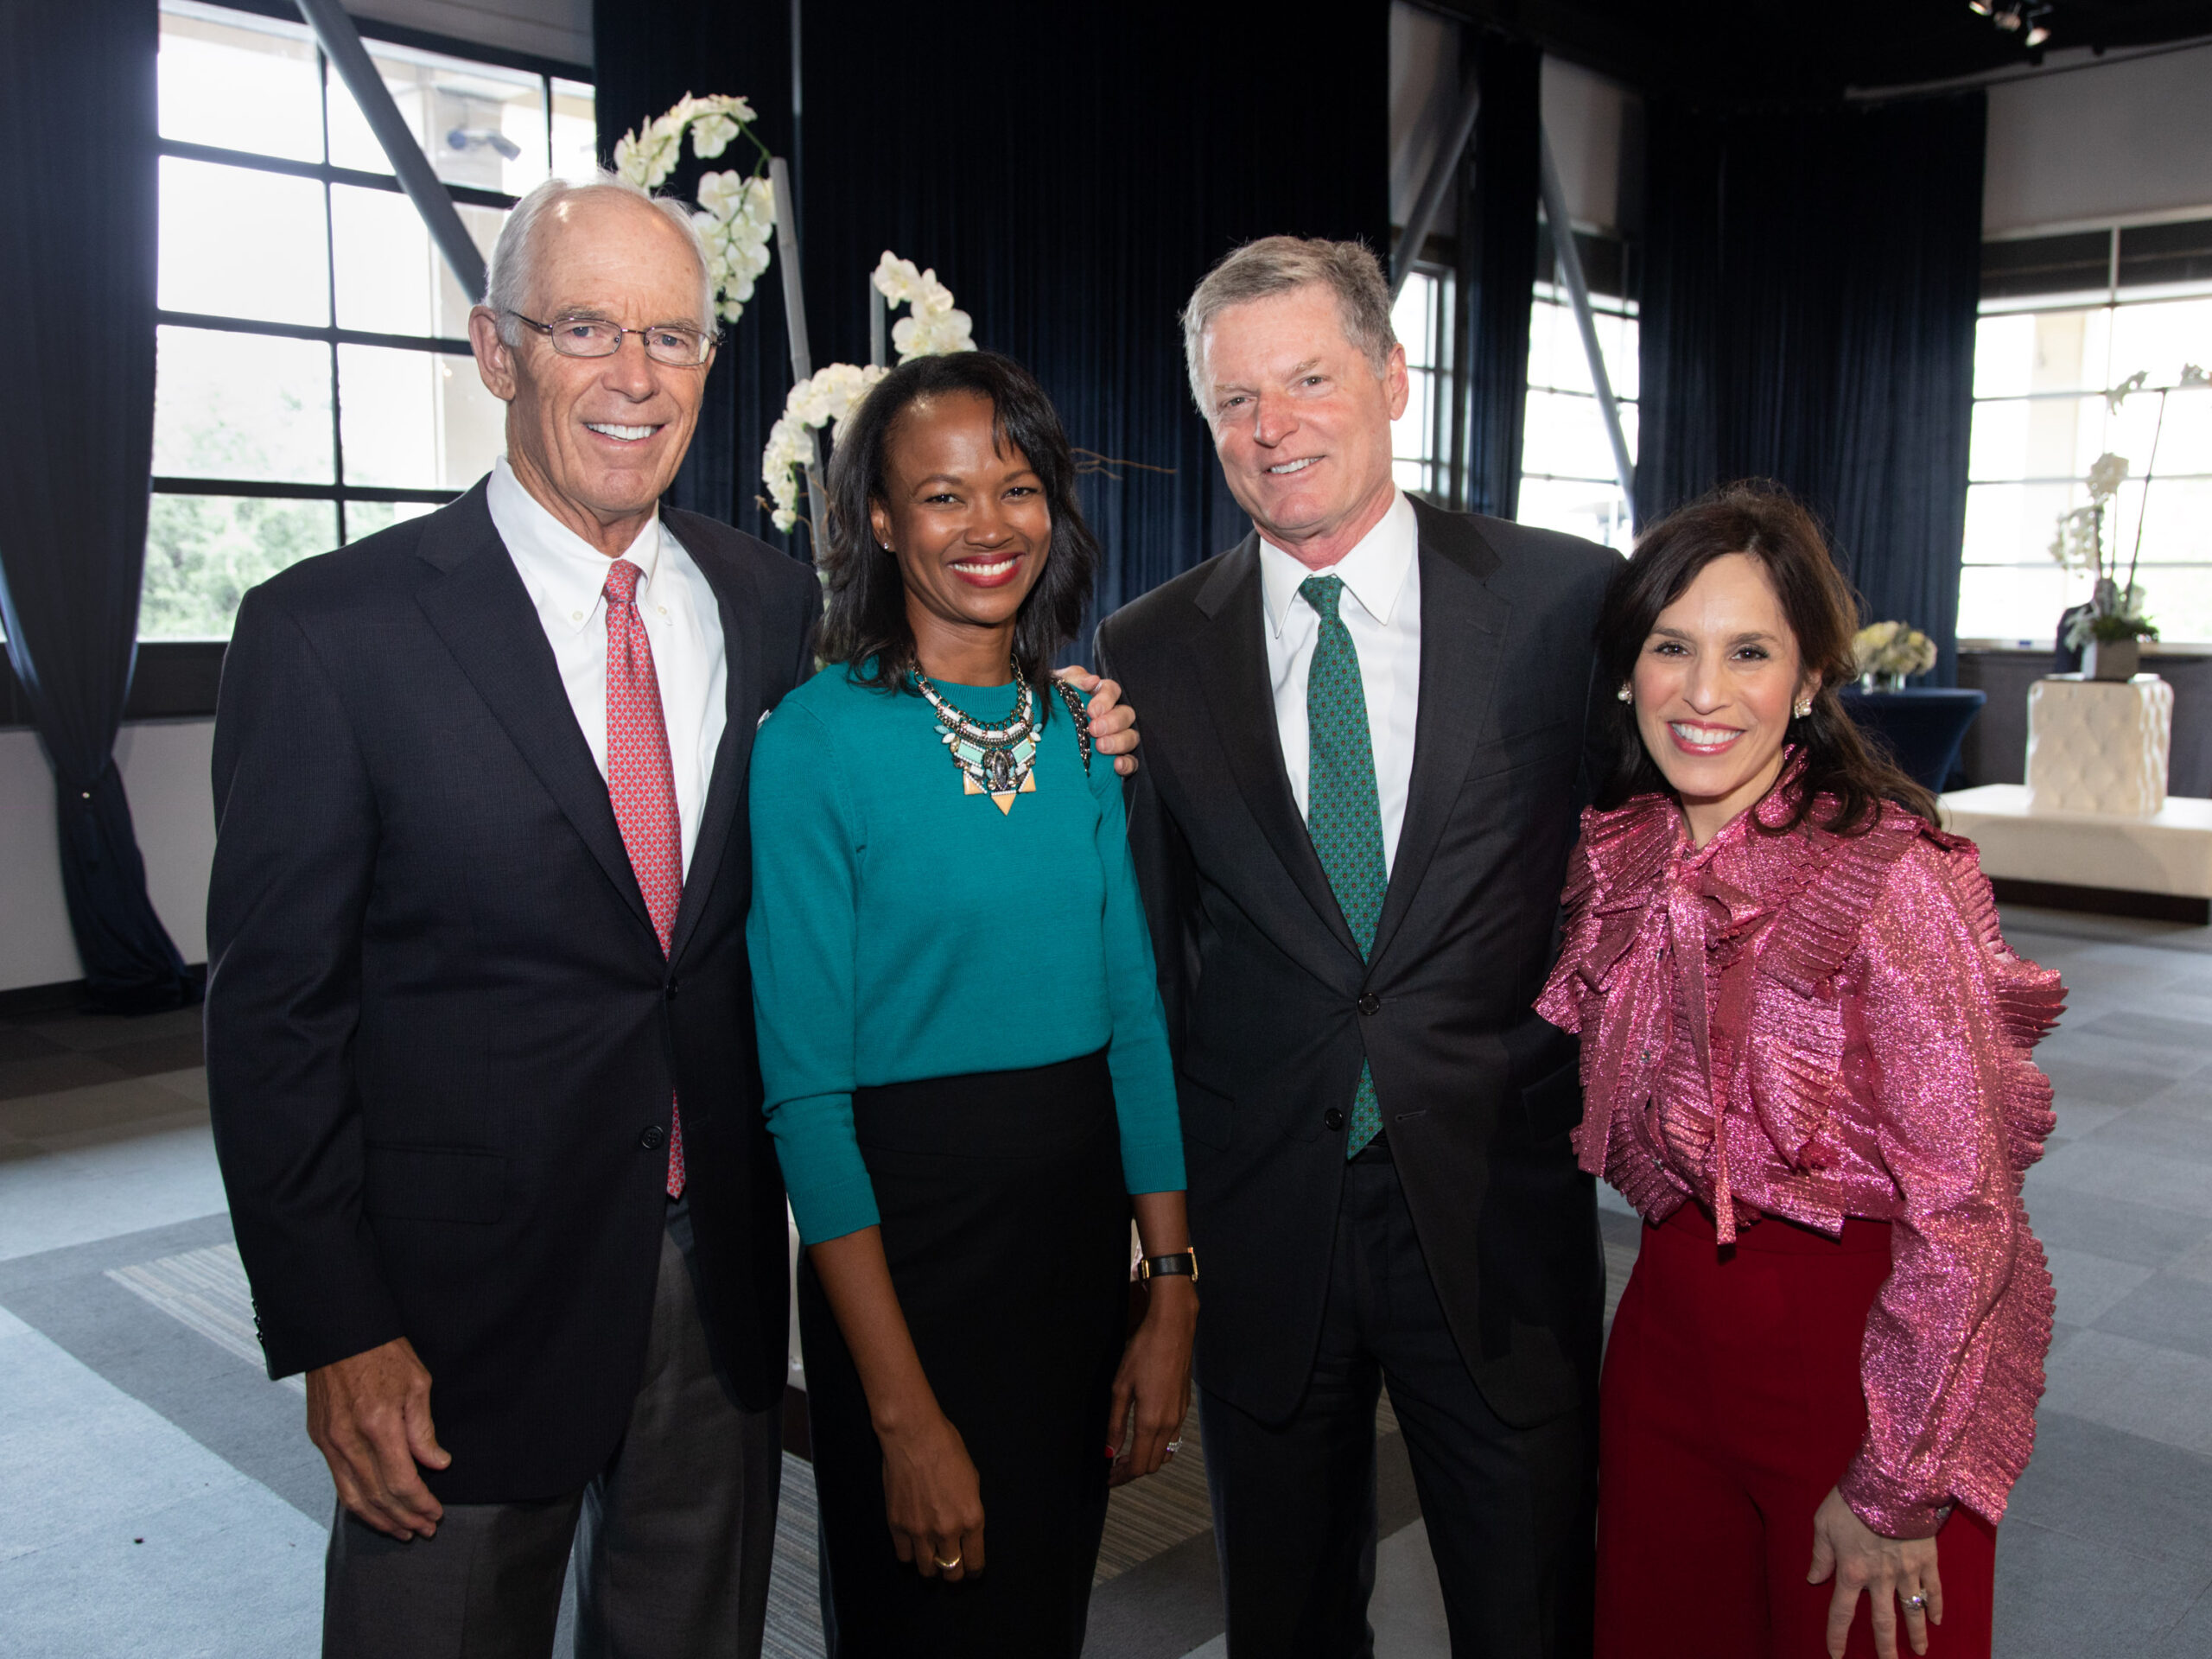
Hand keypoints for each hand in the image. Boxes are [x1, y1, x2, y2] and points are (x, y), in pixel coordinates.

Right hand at [305, 1336, 450, 1539]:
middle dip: (404, 1518)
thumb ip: (423, 1430)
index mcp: (378, 1425)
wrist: (338, 1332)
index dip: (420, 1503)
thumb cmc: (384, 1353)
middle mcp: (349, 1440)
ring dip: (379, 1519)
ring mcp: (330, 1442)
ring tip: (402, 1531)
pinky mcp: (319, 1439)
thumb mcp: (417, 1383)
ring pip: (353, 1497)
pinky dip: (357, 1504)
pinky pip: (338, 1482)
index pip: (401, 1482)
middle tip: (424, 1530)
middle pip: (378, 1497)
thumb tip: (437, 1465)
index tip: (436, 1514)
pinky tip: (374, 1511)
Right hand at [878, 1409, 986, 1581]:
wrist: (914, 1436)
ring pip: (927, 1570)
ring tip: (931, 1558)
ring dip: (931, 1567)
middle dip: (954, 1572)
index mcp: (971, 1519)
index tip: (971, 1570)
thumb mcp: (972, 1480)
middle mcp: (947, 1531)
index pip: (974, 1562)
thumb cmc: (947, 1449)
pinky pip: (904, 1556)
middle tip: (951, 1565)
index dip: (973, 1570)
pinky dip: (910, 1555)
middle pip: (951, 1572)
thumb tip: (966, 1530)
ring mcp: (920, 1531)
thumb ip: (969, 1510)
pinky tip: (913, 1545)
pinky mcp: (897, 1526)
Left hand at [1058, 667, 1139, 776]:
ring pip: (1131, 737)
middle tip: (1094, 730)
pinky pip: (1131, 762)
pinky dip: (1127, 764)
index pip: (1113, 690)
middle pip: (1126, 714)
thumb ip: (1074, 678)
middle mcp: (1112, 716)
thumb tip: (1093, 681)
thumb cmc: (1049, 705)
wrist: (1033, 730)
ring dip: (1119, 742)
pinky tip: (1116, 765)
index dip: (1106, 699)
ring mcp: (1116, 738)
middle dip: (1113, 722)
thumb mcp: (1056, 687)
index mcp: (1099, 695)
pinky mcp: (1115, 759)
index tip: (1092, 710)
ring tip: (1101, 747)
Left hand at [1106, 1275, 1195, 1486]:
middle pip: (1153, 1464)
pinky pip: (1172, 1438)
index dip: (1121, 1477)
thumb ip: (1115, 1423)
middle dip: (1132, 1472)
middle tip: (1113, 1468)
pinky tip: (1143, 1434)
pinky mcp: (1184, 1406)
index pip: (1137, 1465)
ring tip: (1126, 1453)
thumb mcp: (1120, 1387)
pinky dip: (1157, 1445)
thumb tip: (1109, 1451)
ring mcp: (1180, 1415)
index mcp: (1151, 1422)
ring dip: (1146, 1459)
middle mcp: (1169, 1424)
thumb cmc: (1143, 1352)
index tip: (1108, 1478)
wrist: (1173, 1328)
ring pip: (1165, 1453)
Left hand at [1807, 1486, 1942, 1658]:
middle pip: (1883, 1622)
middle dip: (1885, 1648)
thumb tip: (1813, 1579)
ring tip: (1920, 1652)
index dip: (1837, 1636)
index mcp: (1851, 1571)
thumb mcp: (1823, 1523)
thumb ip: (1820, 1554)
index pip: (1842, 1613)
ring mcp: (1906, 1572)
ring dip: (1916, 1634)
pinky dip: (1935, 1607)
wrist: (1889, 1483)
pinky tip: (1937, 1620)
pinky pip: (1933, 1590)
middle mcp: (1880, 1579)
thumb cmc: (1851, 1501)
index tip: (1836, 1655)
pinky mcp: (1926, 1560)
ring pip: (1911, 1612)